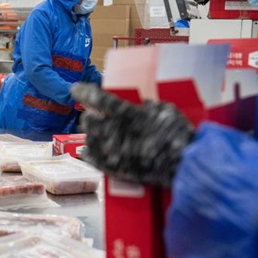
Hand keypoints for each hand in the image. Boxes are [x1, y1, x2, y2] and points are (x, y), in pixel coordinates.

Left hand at [71, 83, 194, 186]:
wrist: (182, 166)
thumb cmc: (177, 135)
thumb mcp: (165, 109)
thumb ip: (146, 104)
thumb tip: (139, 104)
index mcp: (125, 113)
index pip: (95, 98)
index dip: (82, 92)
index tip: (76, 89)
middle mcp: (112, 132)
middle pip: (87, 120)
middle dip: (90, 115)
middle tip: (97, 115)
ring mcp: (109, 152)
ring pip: (87, 137)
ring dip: (92, 132)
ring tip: (102, 132)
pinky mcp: (109, 168)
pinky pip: (89, 156)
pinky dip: (90, 149)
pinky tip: (94, 146)